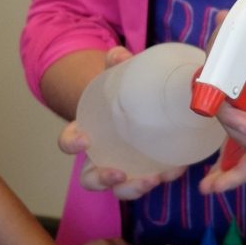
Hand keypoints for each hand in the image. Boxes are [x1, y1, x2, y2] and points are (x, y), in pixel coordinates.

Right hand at [56, 48, 187, 198]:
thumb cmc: (122, 92)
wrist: (142, 102)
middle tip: (118, 174)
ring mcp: (125, 169)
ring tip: (153, 177)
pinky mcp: (148, 171)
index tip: (84, 140)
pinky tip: (177, 165)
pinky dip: (165, 175)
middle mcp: (102, 157)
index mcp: (87, 133)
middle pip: (90, 179)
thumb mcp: (119, 76)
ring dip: (134, 188)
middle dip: (102, 180)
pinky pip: (153, 179)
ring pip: (121, 189)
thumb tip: (119, 54)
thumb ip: (117, 64)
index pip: (68, 143)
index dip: (71, 144)